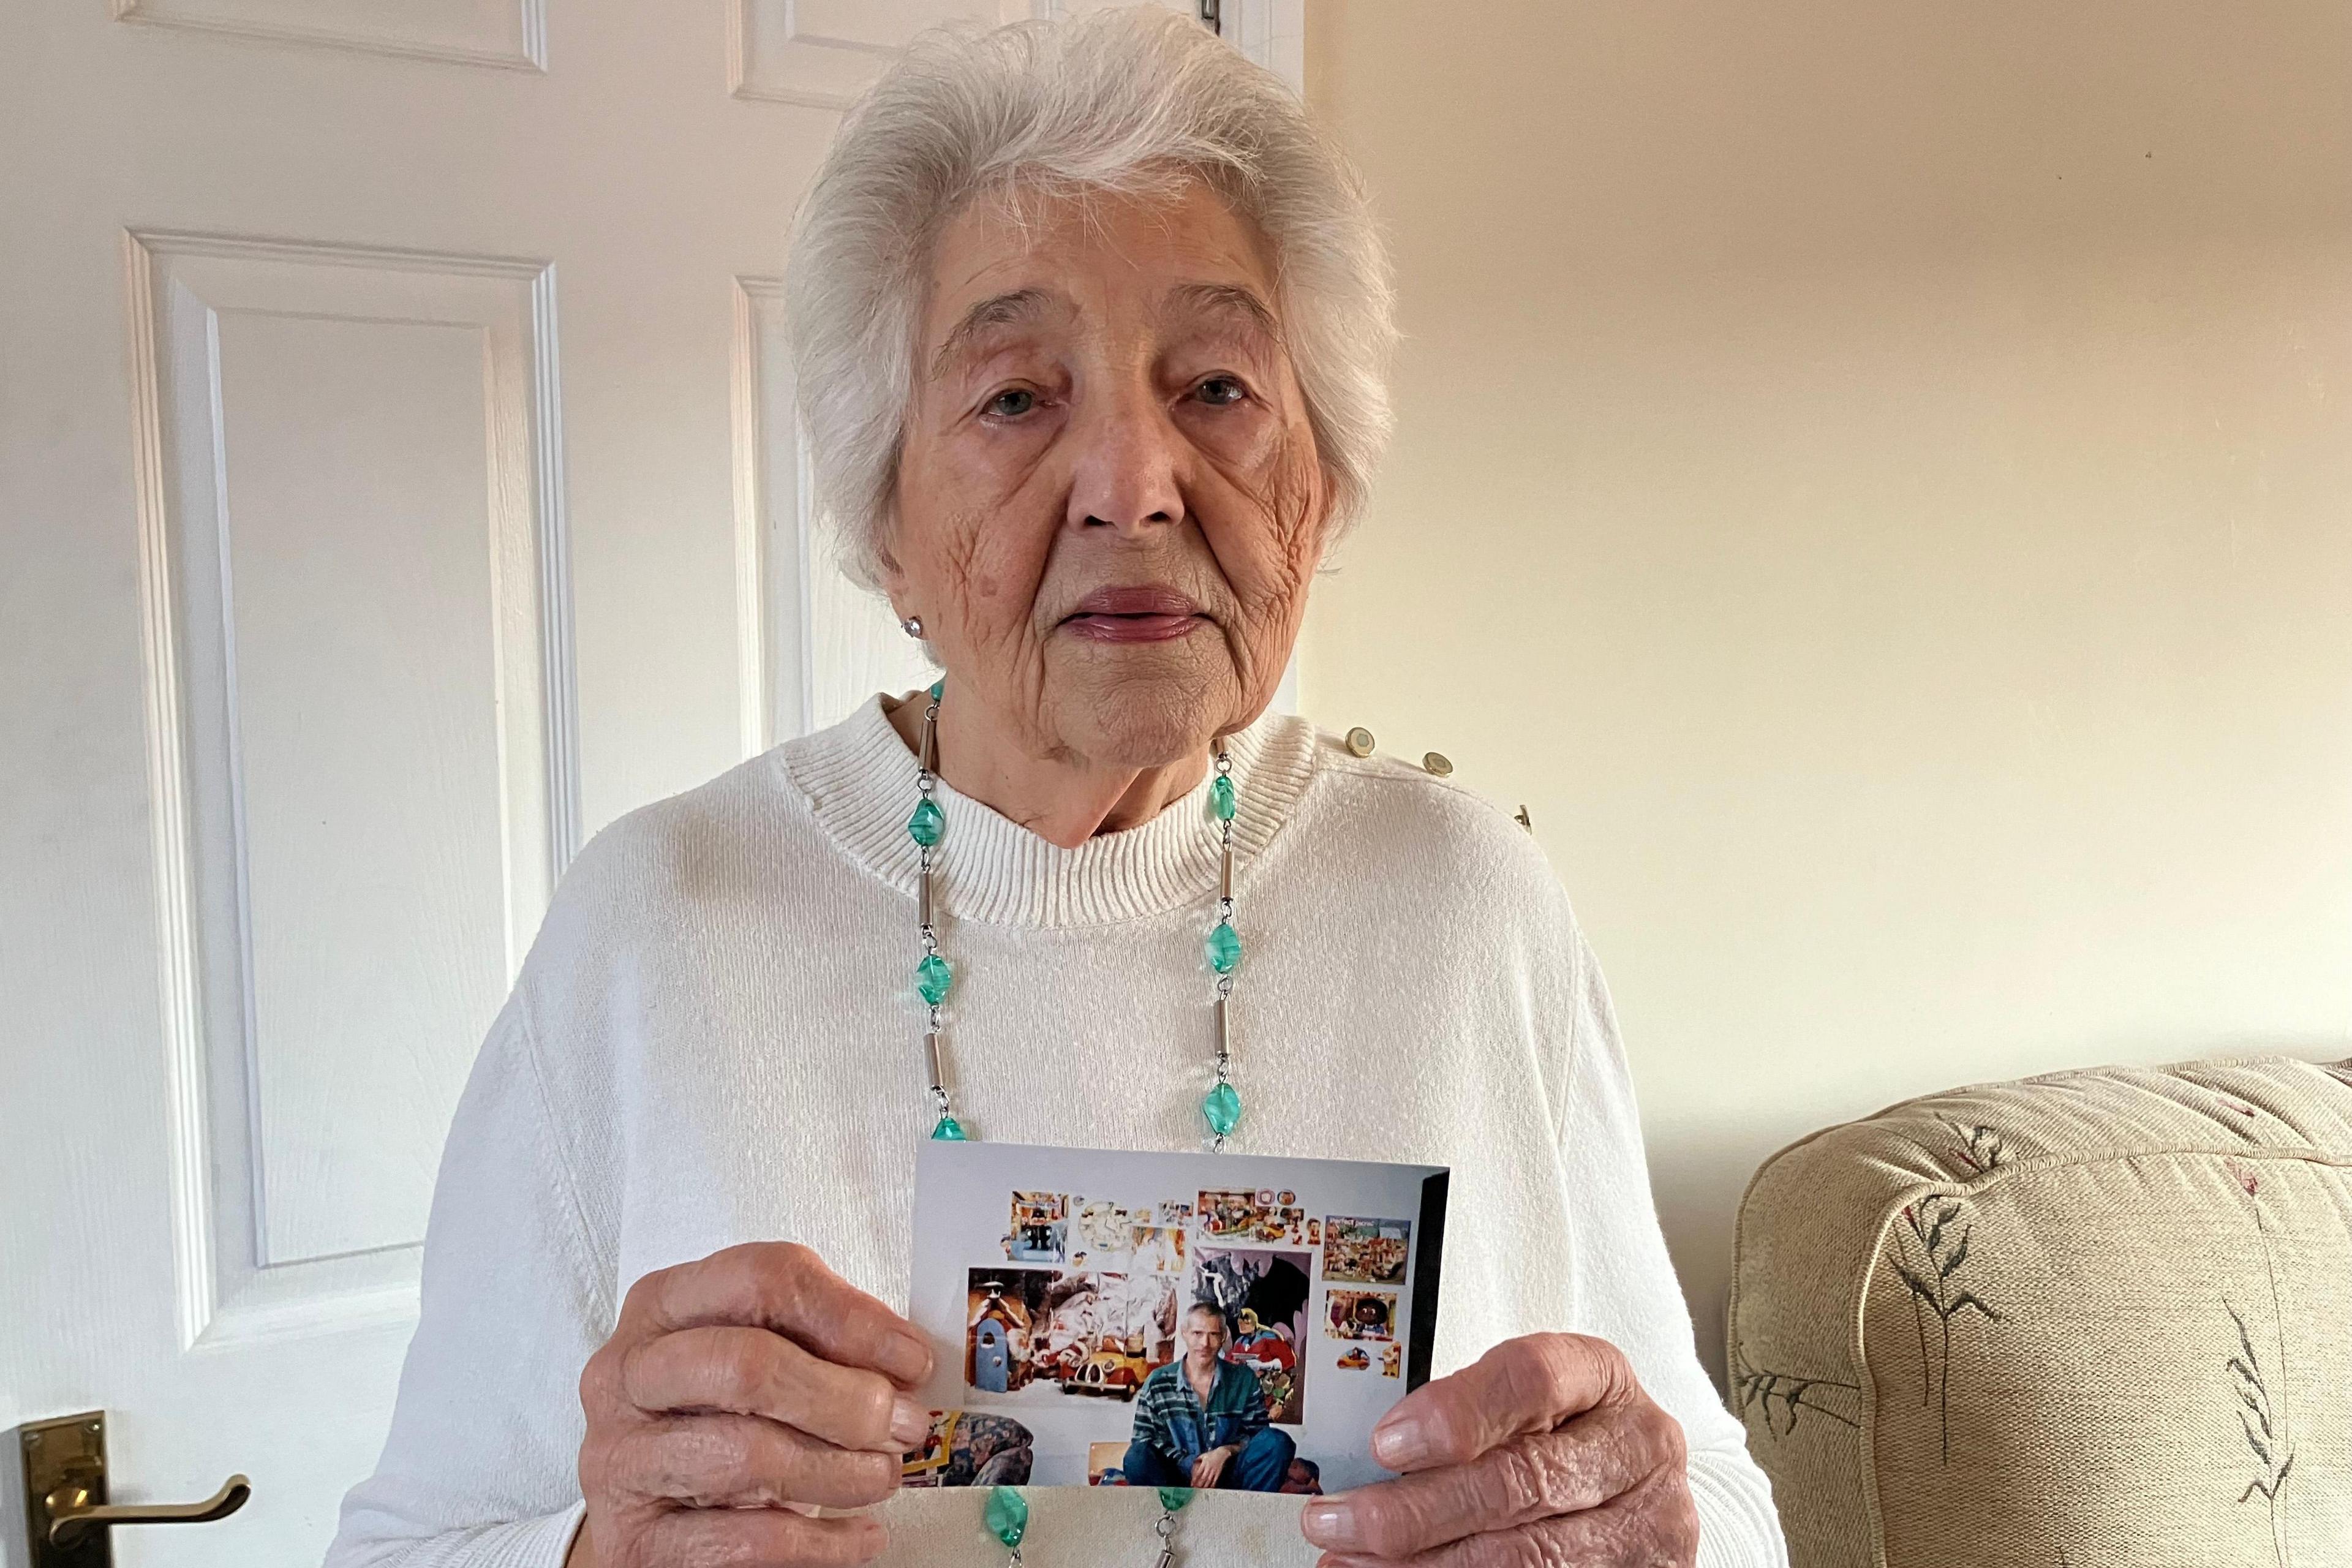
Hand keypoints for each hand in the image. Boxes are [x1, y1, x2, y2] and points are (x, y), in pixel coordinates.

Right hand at [568, 1242, 935, 1567]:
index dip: (851, 1319)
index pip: (760, 1280)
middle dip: (847, 1400)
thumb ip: (816, 1342)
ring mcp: (622, 1458)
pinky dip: (820, 1543)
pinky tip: (859, 1535)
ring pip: (747, 1456)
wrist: (644, 1509)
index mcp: (663, 1306)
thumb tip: (903, 1363)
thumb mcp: (752, 1356)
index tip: (910, 1357)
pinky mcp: (635, 1539)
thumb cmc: (707, 1417)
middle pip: (749, 1366)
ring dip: (841, 1472)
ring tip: (883, 1477)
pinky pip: (745, 1542)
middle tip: (903, 1425)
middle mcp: (629, 1375)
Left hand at [1190, 1444, 1235, 1488]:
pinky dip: (1212, 1485)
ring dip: (1205, 1486)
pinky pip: (1215, 1480)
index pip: (1198, 1473)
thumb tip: (1193, 1463)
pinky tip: (1210, 1488)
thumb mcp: (1203, 1455)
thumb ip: (1198, 1459)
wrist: (1222, 1453)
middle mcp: (1209, 1468)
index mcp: (1204, 1464)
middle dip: (1199, 1484)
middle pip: (1203, 1478)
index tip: (1192, 1484)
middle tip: (1195, 1489)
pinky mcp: (1218, 1473)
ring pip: (1209, 1480)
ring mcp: (1214, 1471)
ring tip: (1201, 1491)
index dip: (1195, 1479)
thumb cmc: (1212, 1454)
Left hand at [1298, 1333, 1696, 1566]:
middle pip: (1522, 1479)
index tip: (1385, 1444)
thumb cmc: (1558, 1436)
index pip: (1533, 1379)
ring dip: (1426, 1565)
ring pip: (1528, 1556)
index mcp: (1601, 1376)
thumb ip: (1463, 1417)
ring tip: (1353, 1561)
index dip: (1455, 1413)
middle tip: (1338, 1521)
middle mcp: (1638, 1446)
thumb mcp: (1520, 1406)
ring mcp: (1649, 1524)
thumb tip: (1376, 1454)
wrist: (1623, 1496)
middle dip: (1416, 1510)